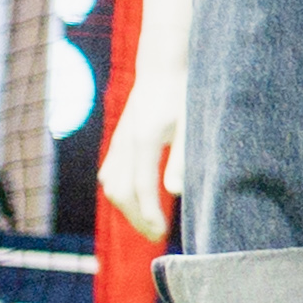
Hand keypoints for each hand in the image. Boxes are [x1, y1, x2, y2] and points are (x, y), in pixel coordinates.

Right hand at [99, 74, 183, 241]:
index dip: (149, 215)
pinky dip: (121, 191)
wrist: (163, 67)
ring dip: (127, 207)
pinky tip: (138, 199)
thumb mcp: (191, 124)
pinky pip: (111, 173)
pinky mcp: (119, 139)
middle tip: (157, 235)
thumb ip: (182, 158)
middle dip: (136, 218)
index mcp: (144, 141)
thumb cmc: (184, 93)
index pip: (141, 189)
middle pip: (120, 192)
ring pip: (112, 184)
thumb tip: (174, 192)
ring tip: (149, 222)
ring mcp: (119, 141)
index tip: (162, 233)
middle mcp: (125, 143)